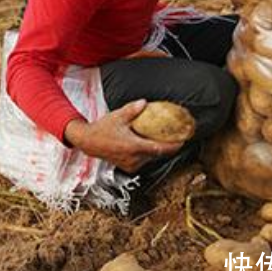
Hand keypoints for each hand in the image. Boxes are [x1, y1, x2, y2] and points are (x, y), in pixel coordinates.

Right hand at [63, 100, 182, 172]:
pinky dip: (148, 153)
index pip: (159, 149)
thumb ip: (132, 110)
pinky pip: (143, 161)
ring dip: (156, 150)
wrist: (88, 142)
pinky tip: (147, 144)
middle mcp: (134, 158)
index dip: (172, 146)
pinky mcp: (128, 167)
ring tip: (162, 139)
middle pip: (157, 154)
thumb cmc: (102, 129)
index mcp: (133, 147)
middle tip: (175, 137)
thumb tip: (145, 103)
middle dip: (166, 147)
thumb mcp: (118, 116)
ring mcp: (131, 164)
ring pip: (150, 158)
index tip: (182, 141)